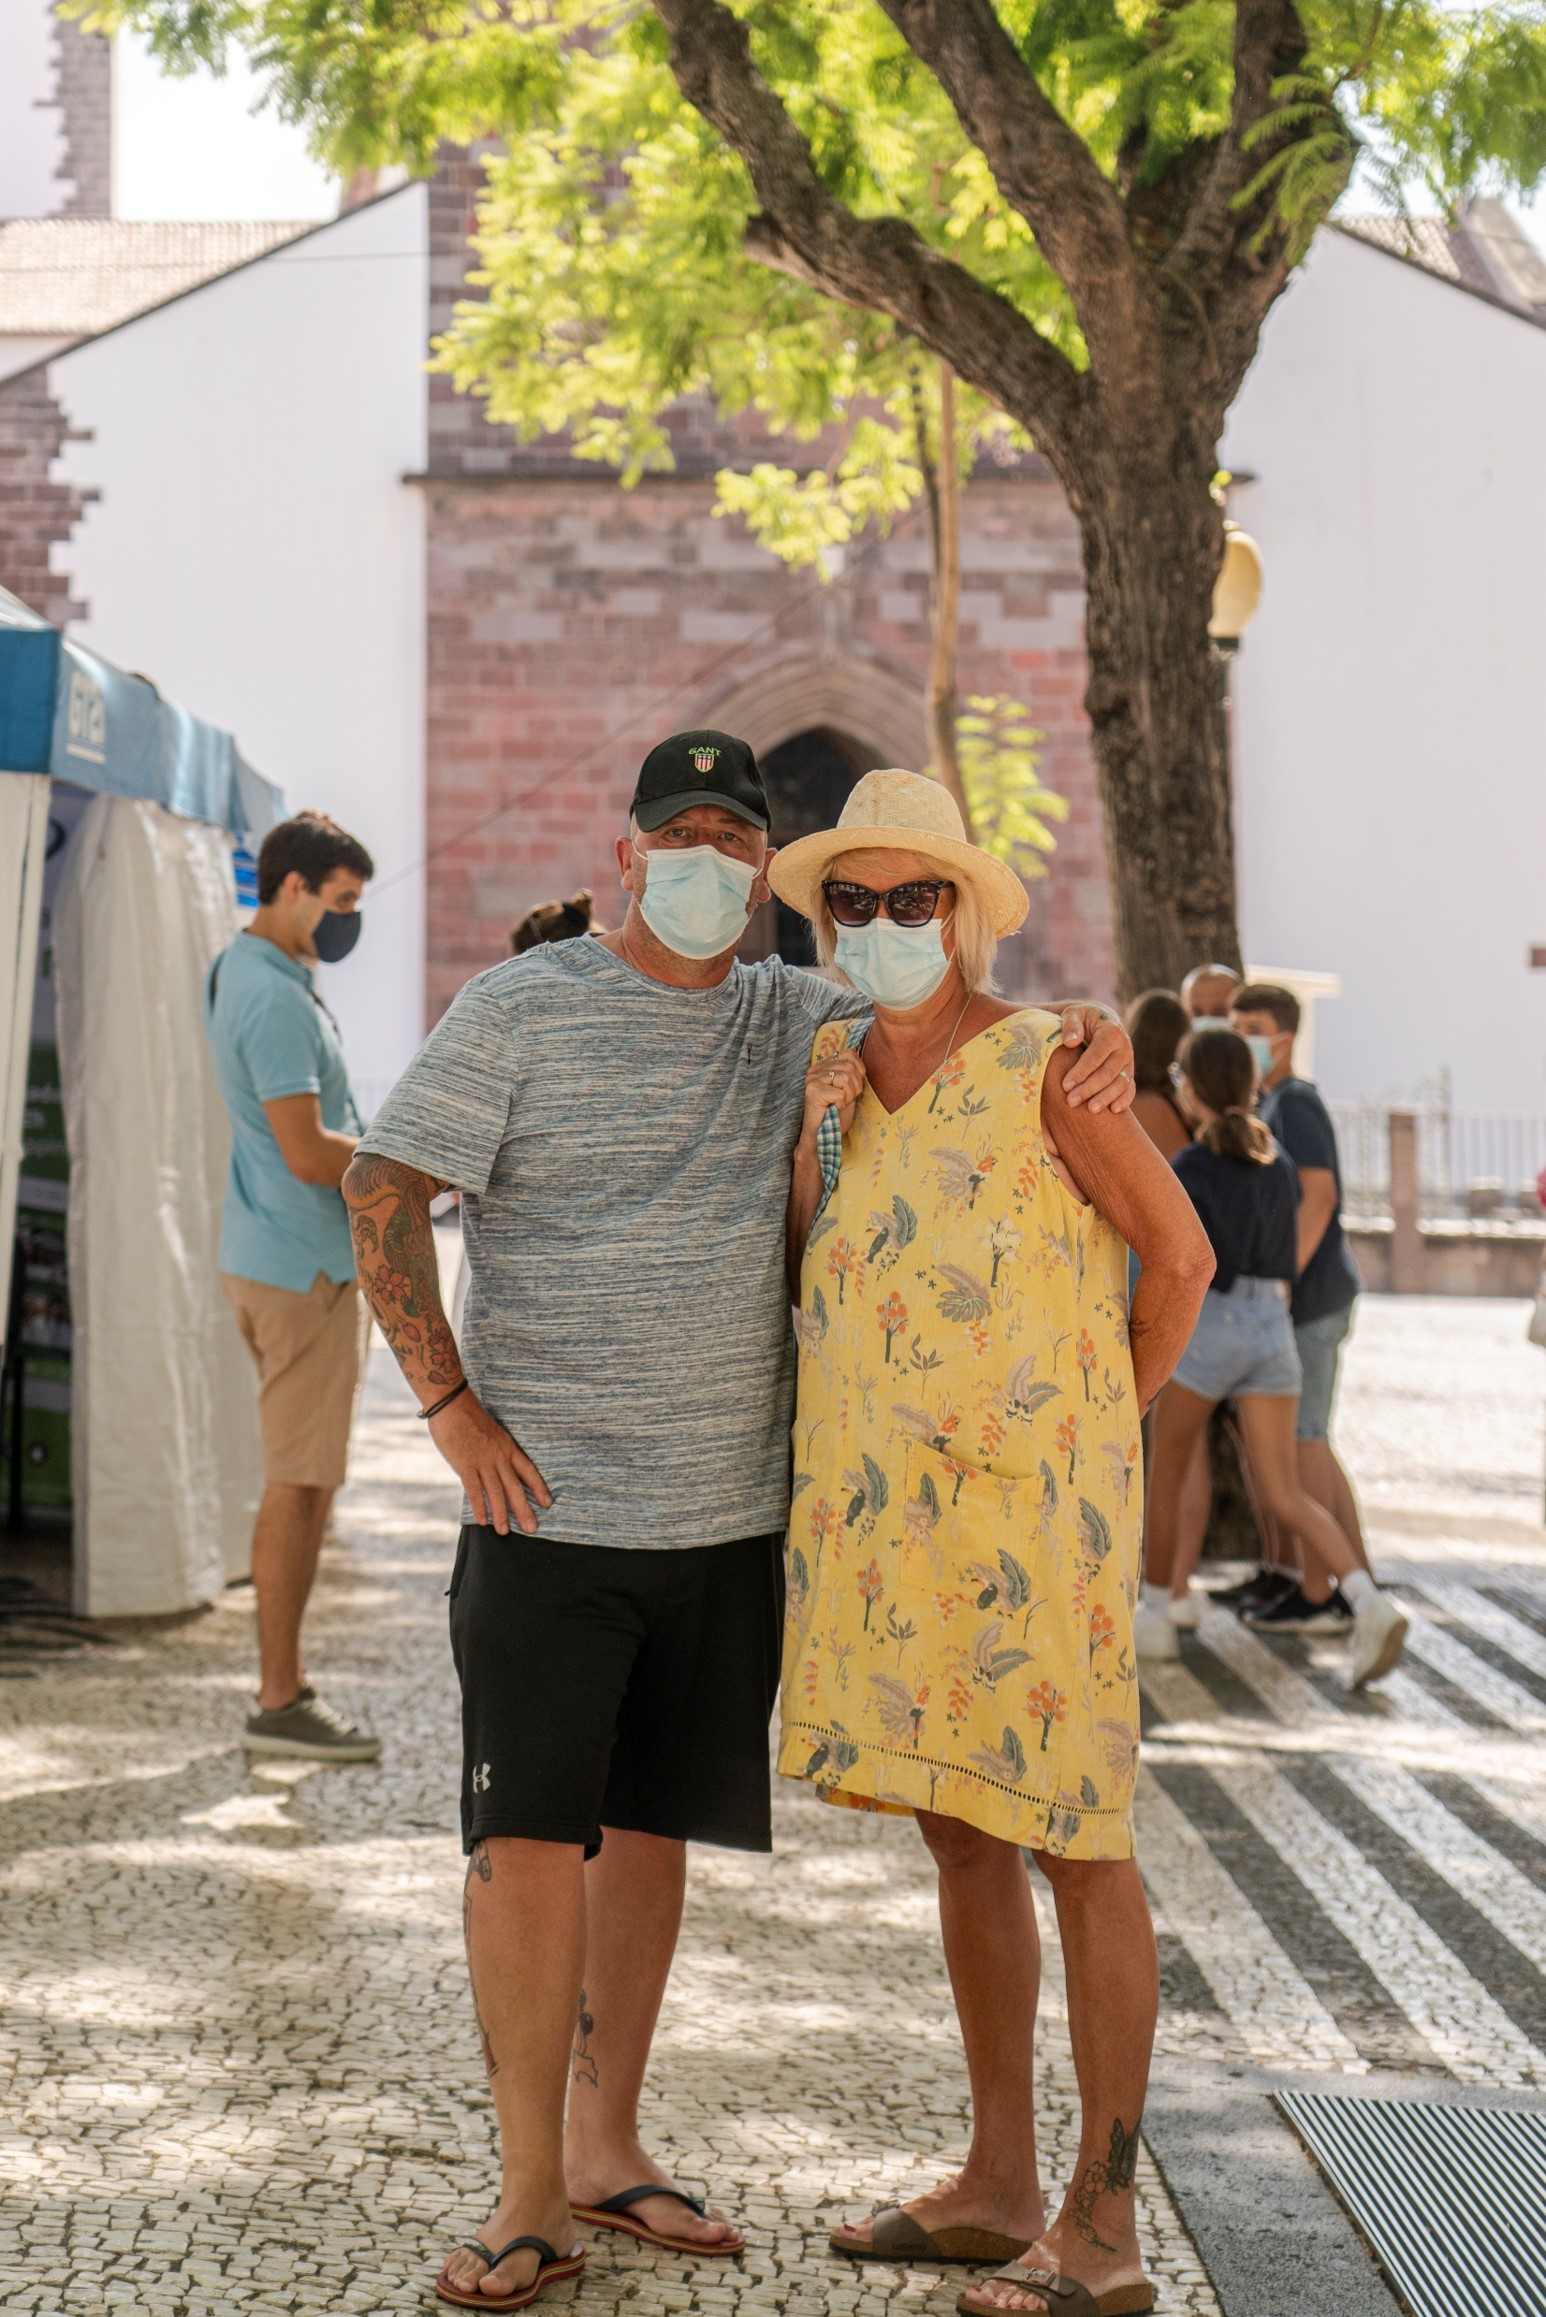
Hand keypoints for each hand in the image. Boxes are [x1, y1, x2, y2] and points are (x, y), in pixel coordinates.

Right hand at [427, 1389, 552, 1536]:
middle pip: (515, 1487)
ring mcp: (483, 1461)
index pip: (528, 1470)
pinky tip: (482, 1521)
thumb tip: (495, 1467)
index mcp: (507, 1446)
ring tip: (505, 1532)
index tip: (548, 1503)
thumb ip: (495, 1450)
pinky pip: (474, 1490)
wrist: (453, 1404)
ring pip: (497, 1492)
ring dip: (501, 1514)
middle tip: (532, 1528)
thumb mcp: (491, 1432)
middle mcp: (499, 1456)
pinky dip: (479, 1506)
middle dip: (524, 1509)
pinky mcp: (466, 1465)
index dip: (539, 1487)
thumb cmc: (469, 1416)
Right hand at [800, 1048, 866, 1144]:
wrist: (822, 1135)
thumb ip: (851, 1071)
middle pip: (850, 1067)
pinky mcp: (813, 1091)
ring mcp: (812, 1079)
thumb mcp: (849, 1088)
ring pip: (846, 1078)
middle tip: (846, 1099)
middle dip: (855, 1086)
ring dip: (849, 1095)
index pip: (850, 1054)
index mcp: (823, 1065)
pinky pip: (840, 1093)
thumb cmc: (836, 1114)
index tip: (852, 1088)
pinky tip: (834, 1108)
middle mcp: (815, 1069)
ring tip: (840, 1103)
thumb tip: (857, 1052)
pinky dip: (842, 1103)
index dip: (858, 1071)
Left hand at [1058, 1004, 1134, 1112]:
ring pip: (1121, 1083)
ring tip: (1090, 1110)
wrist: (1100, 1020)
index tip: (1065, 1085)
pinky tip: (1114, 1111)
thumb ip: (1070, 1024)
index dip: (1081, 1071)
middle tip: (1071, 1101)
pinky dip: (1125, 1100)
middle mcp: (1124, 1047)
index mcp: (1112, 1031)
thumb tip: (1071, 1042)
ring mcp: (1129, 1061)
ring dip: (1106, 1098)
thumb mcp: (1074, 1014)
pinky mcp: (1129, 1072)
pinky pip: (1130, 1088)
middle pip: (1108, 1072)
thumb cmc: (1082, 1019)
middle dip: (1089, 1088)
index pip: (1096, 1055)